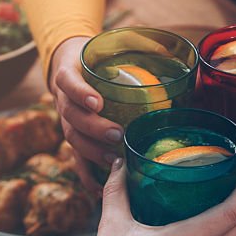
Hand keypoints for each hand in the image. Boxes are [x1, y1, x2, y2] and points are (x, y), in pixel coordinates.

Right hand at [48, 36, 122, 189]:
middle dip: (93, 128)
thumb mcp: (108, 46)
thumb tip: (172, 49)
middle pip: (72, 117)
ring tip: (114, 161)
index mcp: (69, 74)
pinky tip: (97, 190)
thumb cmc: (96, 58)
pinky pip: (75, 160)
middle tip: (117, 134)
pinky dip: (85, 176)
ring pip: (73, 139)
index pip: (69, 82)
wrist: (68, 65)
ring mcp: (66, 121)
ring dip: (92, 152)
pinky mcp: (73, 138)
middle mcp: (63, 100)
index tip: (97, 101)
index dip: (80, 93)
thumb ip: (135, 47)